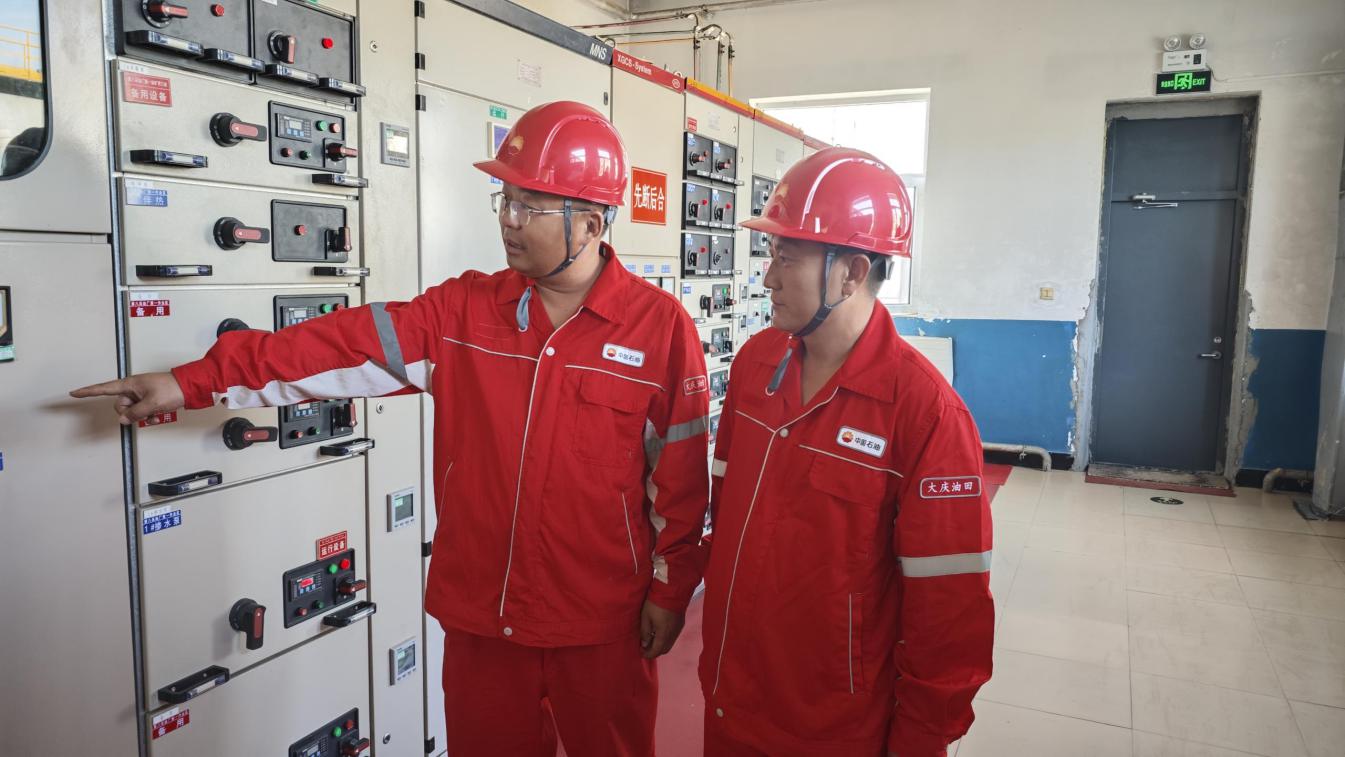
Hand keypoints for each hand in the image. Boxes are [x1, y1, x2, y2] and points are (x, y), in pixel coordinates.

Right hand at [70, 372, 185, 424]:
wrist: (189, 387)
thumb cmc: (171, 389)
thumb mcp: (151, 403)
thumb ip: (135, 413)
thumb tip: (123, 419)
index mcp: (129, 384)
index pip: (104, 389)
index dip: (88, 392)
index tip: (73, 393)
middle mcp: (132, 388)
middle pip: (120, 405)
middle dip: (130, 413)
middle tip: (146, 411)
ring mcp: (140, 394)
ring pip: (132, 411)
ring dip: (142, 416)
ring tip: (155, 412)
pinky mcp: (148, 399)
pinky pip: (141, 412)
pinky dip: (148, 415)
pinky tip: (158, 415)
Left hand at [639, 599, 684, 658]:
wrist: (672, 590)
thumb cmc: (655, 603)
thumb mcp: (645, 616)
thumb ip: (645, 632)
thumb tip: (645, 644)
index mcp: (664, 634)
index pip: (656, 651)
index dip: (648, 654)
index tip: (641, 652)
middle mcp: (673, 634)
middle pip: (664, 649)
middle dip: (655, 651)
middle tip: (646, 646)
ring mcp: (678, 629)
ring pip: (670, 643)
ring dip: (661, 644)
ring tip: (652, 638)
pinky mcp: (681, 623)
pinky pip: (673, 636)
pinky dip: (666, 638)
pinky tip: (660, 631)